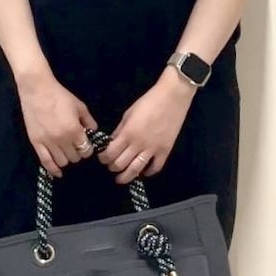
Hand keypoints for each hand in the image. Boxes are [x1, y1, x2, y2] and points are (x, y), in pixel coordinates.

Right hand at [17, 72, 97, 178]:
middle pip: (74, 158)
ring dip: (66, 159)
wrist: (37, 90)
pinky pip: (45, 162)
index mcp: (74, 130)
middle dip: (77, 153)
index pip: (86, 150)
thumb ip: (88, 121)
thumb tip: (94, 132)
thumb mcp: (80, 106)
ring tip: (65, 152)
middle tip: (75, 146)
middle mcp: (62, 139)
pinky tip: (58, 173)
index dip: (87, 149)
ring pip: (62, 162)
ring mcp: (48, 142)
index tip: (85, 144)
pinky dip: (53, 169)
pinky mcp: (36, 143)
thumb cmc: (60, 96)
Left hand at [97, 69, 195, 184]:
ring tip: (121, 178)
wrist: (172, 97)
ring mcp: (153, 149)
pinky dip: (148, 172)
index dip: (103, 158)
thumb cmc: (148, 102)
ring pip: (136, 170)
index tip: (102, 157)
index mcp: (127, 133)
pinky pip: (155, 168)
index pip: (110, 154)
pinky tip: (143, 172)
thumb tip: (112, 142)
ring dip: (126, 176)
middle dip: (112, 167)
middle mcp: (138, 144)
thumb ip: (120, 130)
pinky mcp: (165, 151)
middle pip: (120, 164)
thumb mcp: (128, 114)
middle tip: (111, 166)